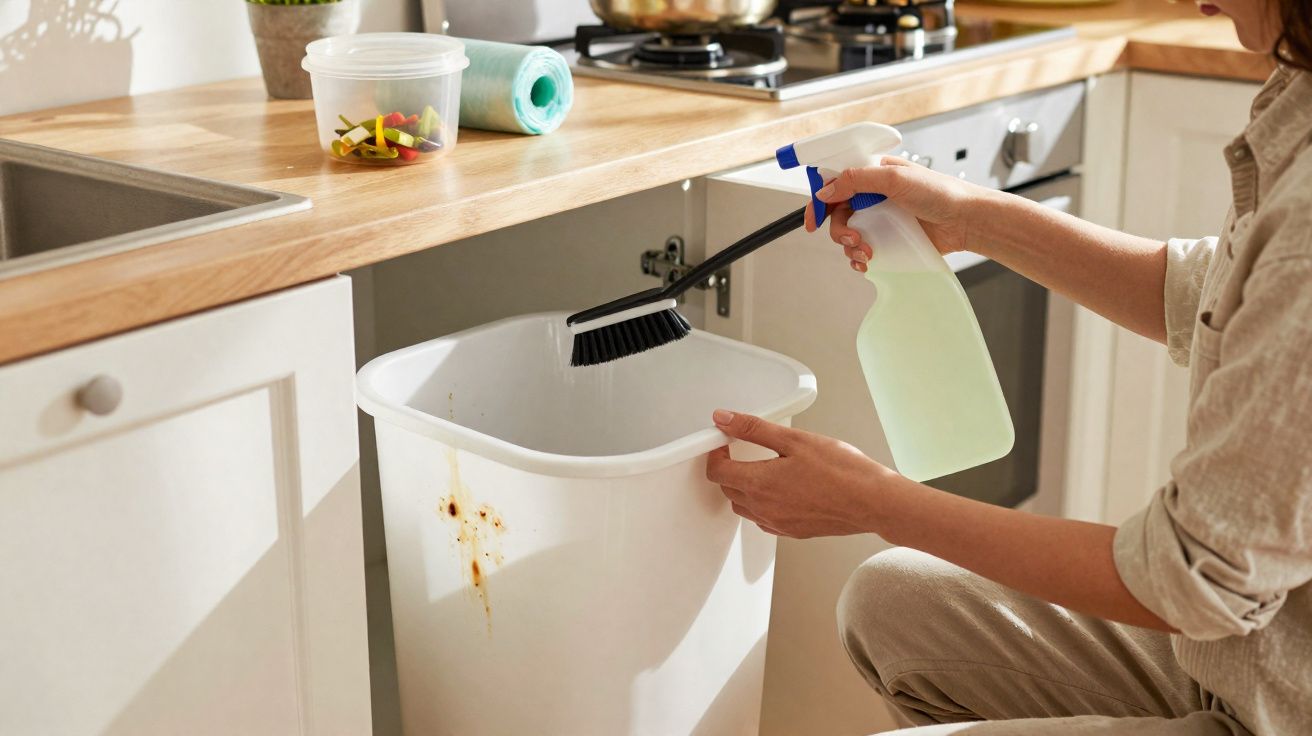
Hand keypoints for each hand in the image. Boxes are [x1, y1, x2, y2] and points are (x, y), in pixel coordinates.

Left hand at [705, 409, 898, 538]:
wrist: (873, 501)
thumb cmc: (842, 471)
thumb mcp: (794, 439)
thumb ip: (753, 429)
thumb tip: (724, 420)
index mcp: (760, 484)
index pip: (717, 472)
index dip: (715, 454)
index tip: (723, 442)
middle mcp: (764, 509)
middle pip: (728, 490)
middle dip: (728, 469)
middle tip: (740, 450)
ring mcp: (778, 524)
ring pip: (744, 508)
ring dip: (742, 488)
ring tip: (760, 469)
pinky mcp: (793, 532)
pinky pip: (763, 520)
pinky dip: (761, 504)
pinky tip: (778, 491)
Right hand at [803, 156, 989, 272]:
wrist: (965, 221)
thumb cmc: (940, 193)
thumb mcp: (894, 178)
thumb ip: (856, 180)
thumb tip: (826, 191)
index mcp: (872, 174)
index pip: (835, 184)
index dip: (819, 201)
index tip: (812, 220)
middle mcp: (873, 195)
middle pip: (837, 214)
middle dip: (838, 230)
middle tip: (853, 240)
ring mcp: (880, 218)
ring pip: (847, 235)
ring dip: (849, 247)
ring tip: (866, 253)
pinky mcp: (888, 239)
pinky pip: (862, 250)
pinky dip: (859, 258)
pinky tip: (867, 262)